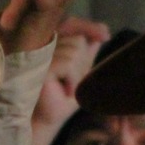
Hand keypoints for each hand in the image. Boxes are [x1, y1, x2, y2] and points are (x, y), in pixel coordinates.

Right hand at [30, 16, 111, 144]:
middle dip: (82, 63)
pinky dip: (72, 79)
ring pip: (75, 51)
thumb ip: (87, 54)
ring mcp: (38, 53)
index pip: (72, 24)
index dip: (89, 27)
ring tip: (65, 87)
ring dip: (77, 74)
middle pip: (78, 39)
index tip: (106, 35)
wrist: (47, 120)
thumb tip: (101, 34)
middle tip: (71, 82)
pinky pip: (68, 63)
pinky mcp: (38, 65)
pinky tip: (63, 90)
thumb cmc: (62, 98)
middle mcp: (42, 44)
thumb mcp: (80, 73)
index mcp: (50, 42)